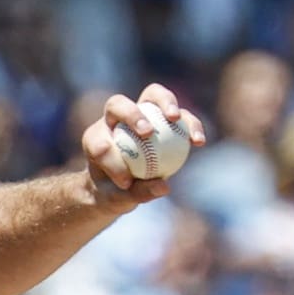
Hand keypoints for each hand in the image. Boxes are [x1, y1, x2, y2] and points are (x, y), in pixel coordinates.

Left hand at [81, 84, 207, 213]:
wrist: (123, 185)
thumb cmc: (115, 192)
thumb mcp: (119, 199)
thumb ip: (137, 193)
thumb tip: (163, 186)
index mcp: (94, 139)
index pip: (100, 143)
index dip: (112, 161)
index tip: (126, 181)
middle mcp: (114, 120)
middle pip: (118, 104)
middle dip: (132, 114)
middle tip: (148, 132)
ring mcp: (140, 114)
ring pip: (152, 95)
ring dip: (165, 103)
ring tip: (176, 118)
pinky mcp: (163, 116)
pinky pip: (180, 116)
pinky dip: (190, 124)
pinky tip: (199, 142)